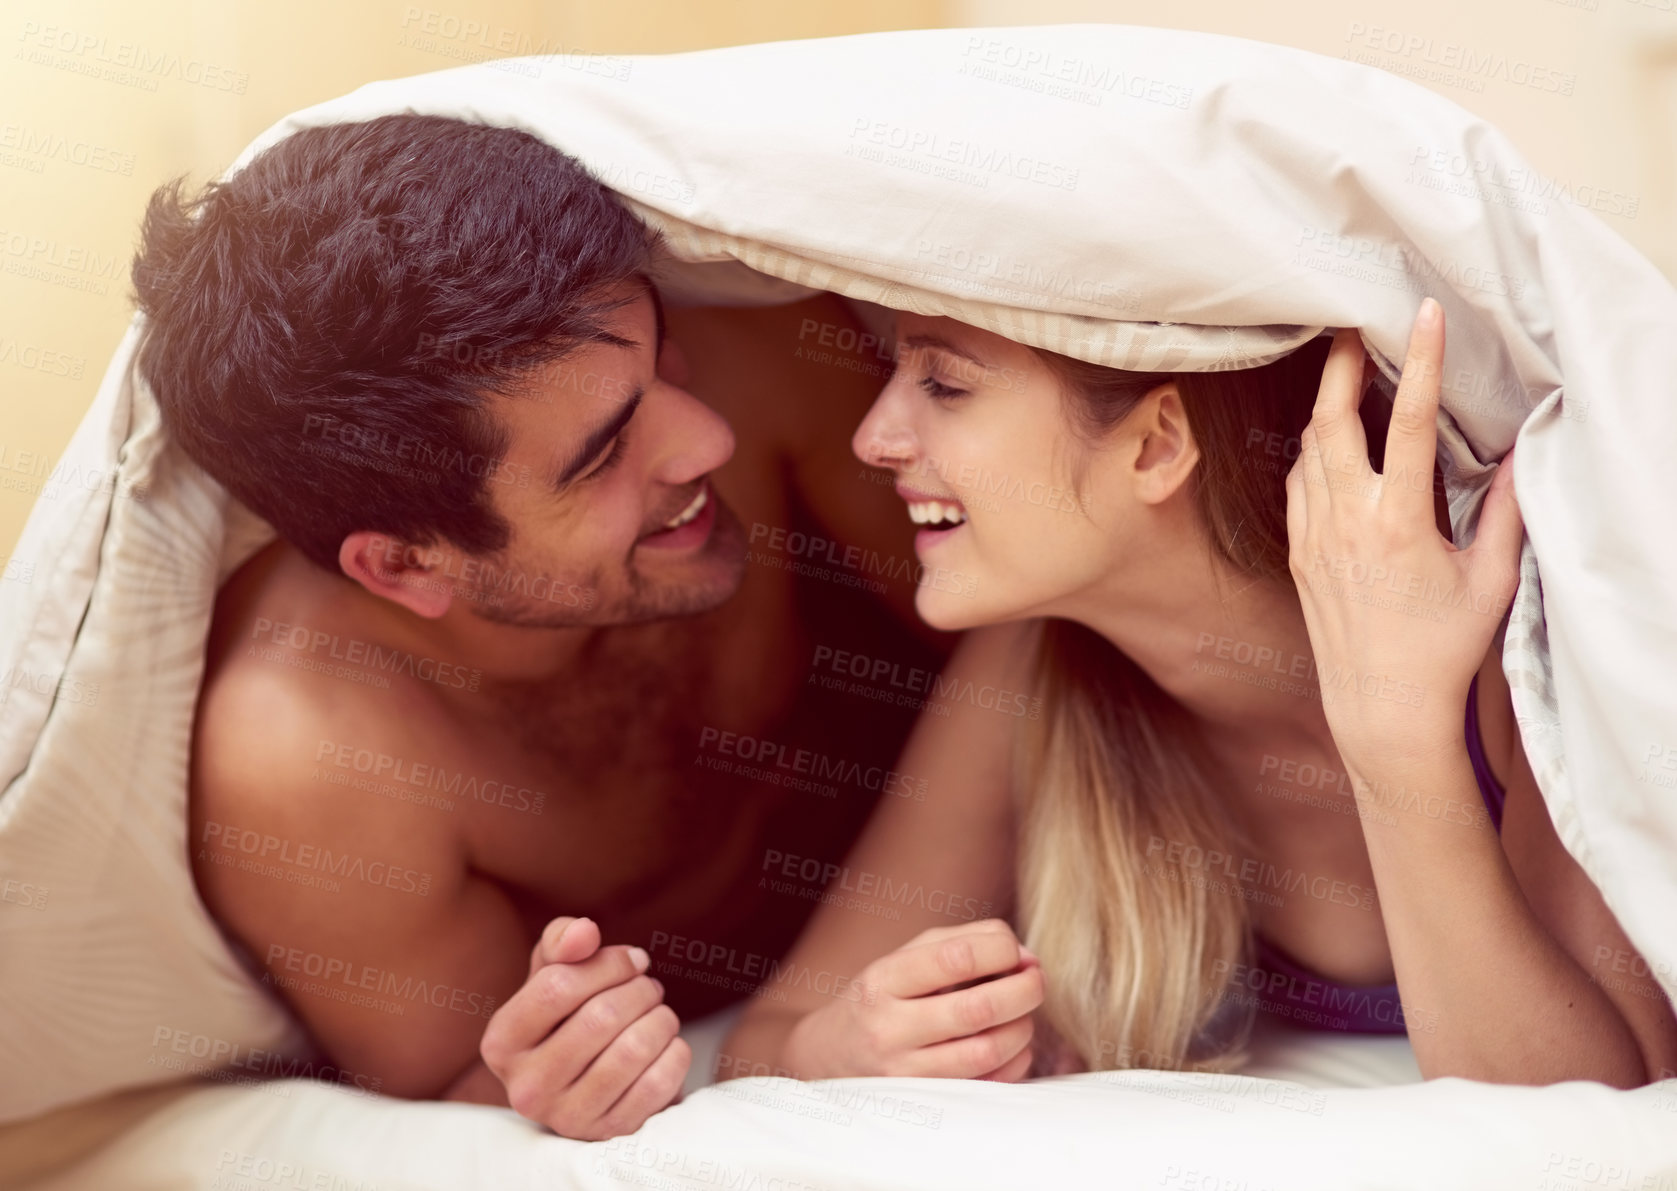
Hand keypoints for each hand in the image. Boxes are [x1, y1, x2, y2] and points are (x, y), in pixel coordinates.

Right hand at [479, 917, 689, 1139]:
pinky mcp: (608, 1135)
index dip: (608, 964)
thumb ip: (562, 940)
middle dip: (640, 991)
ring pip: (633, 1050)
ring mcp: (566, 1118)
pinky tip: (667, 1045)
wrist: (591, 1083)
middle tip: (650, 987)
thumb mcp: (554, 972)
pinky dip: (674, 1054)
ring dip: (661, 1020)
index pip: (558, 986)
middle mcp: (525, 1088)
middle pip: (600, 1018)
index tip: (633, 960)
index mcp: (501, 1042)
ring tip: (660, 1013)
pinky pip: (658, 1084)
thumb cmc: (570, 1016)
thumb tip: (584, 932)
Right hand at [782, 919, 1042, 1080]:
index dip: (1001, 950)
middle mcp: (889, 1028)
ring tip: (1022, 1013)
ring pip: (987, 1052)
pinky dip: (1016, 1062)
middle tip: (1036, 981)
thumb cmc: (882, 998)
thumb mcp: (907, 957)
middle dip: (1024, 990)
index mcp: (884, 980)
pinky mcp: (924, 1103)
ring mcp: (905, 1073)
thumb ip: (966, 942)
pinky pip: (988, 1086)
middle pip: (978, 1008)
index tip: (1015, 953)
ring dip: (1023, 1028)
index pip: (956, 958)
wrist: (827, 1058)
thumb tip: (1025, 957)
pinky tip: (1011, 1045)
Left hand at [1284, 300, 1523, 774]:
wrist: (1380, 706)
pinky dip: (1310, 452)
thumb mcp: (1491, 579)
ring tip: (1341, 371)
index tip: (1420, 314)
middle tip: (1349, 324)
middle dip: (1340, 365)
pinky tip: (1326, 440)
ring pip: (1308, 449)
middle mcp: (1346, 521)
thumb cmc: (1443, 647)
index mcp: (1398, 521)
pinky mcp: (1298, 553)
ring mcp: (1314, 536)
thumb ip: (1506, 511)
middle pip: (1333, 420)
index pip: (1411, 421)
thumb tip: (1523, 452)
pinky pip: (1297, 484)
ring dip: (1325, 406)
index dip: (1418, 361)